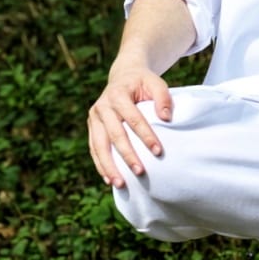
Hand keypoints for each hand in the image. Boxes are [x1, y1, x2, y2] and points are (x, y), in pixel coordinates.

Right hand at [87, 59, 173, 187]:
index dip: (146, 135)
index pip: (133, 118)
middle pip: (114, 135)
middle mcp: (102, 106)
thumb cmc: (143, 82)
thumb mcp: (156, 82)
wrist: (123, 76)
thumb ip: (163, 97)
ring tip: (120, 184)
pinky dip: (100, 165)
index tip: (158, 151)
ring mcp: (94, 118)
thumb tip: (166, 118)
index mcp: (118, 94)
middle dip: (127, 155)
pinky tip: (109, 180)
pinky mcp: (92, 127)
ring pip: (99, 145)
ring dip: (109, 166)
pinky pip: (93, 148)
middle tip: (140, 172)